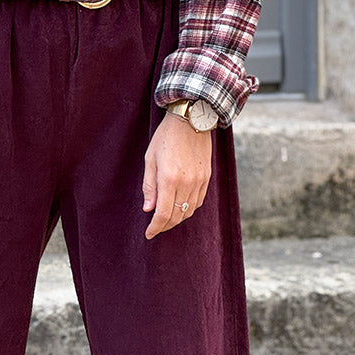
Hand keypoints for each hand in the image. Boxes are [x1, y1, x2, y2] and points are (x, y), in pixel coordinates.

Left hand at [142, 112, 211, 239]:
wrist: (191, 120)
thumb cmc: (166, 137)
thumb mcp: (150, 159)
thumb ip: (149, 186)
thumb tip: (148, 209)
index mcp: (169, 178)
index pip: (163, 214)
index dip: (155, 227)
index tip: (149, 234)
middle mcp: (186, 183)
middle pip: (177, 216)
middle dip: (165, 225)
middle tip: (155, 227)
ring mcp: (199, 181)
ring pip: (189, 211)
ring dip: (177, 218)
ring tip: (166, 218)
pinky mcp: (207, 177)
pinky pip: (198, 201)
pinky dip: (188, 209)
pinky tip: (180, 206)